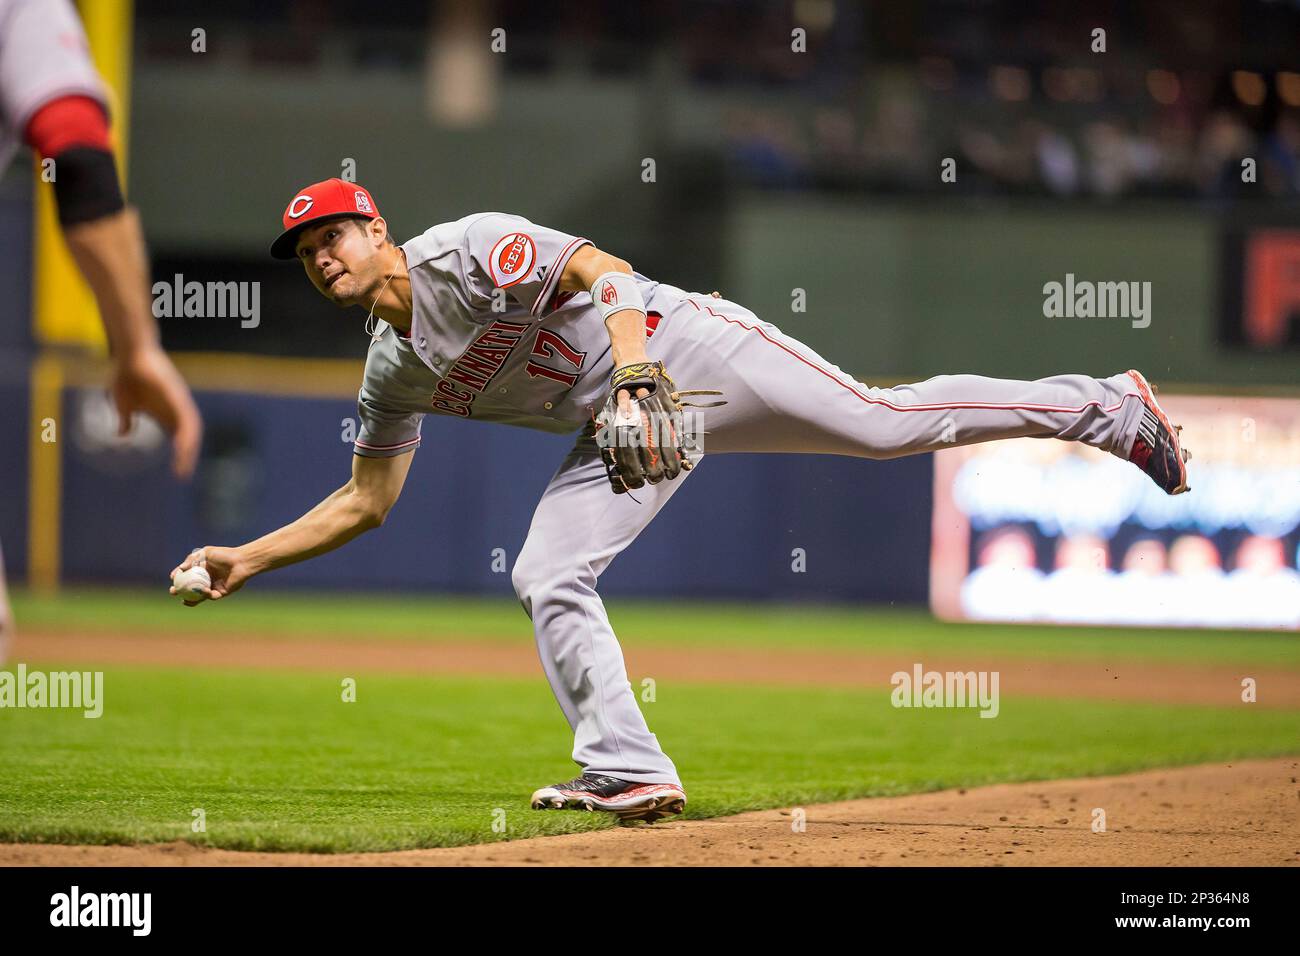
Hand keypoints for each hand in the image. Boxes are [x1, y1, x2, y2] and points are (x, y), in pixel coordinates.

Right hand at [111, 346, 202, 478]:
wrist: (129, 353)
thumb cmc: (126, 375)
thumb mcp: (123, 404)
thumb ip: (126, 419)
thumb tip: (123, 434)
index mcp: (165, 412)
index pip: (177, 436)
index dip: (180, 454)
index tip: (178, 473)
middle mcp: (175, 408)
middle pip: (188, 435)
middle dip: (186, 455)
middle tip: (182, 474)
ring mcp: (178, 401)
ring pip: (191, 429)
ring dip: (188, 448)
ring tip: (183, 464)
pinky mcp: (176, 394)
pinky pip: (186, 416)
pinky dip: (186, 432)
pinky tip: (183, 446)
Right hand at [169, 546, 249, 605]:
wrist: (240, 562)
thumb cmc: (224, 555)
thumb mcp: (205, 553)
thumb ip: (192, 559)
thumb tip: (181, 568)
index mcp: (201, 570)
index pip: (186, 575)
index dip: (178, 578)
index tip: (172, 578)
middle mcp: (206, 579)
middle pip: (189, 588)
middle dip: (179, 591)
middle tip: (173, 591)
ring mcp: (213, 587)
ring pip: (199, 596)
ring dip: (190, 600)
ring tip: (183, 600)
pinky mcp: (221, 593)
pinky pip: (211, 596)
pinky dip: (206, 595)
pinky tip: (203, 592)